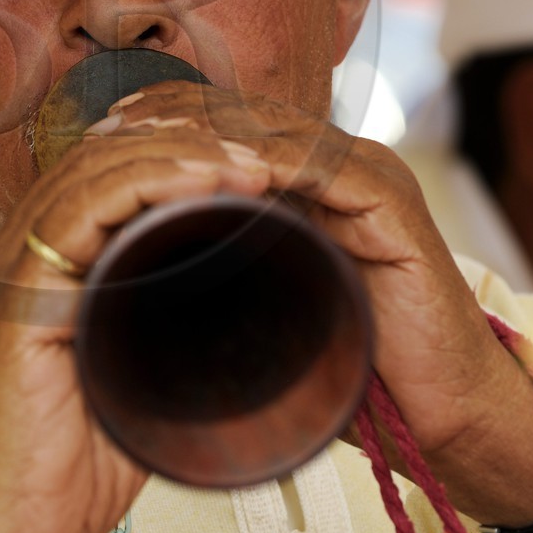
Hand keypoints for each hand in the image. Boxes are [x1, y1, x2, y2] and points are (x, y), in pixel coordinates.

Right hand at [0, 119, 269, 532]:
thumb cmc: (65, 478)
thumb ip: (154, 329)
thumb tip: (230, 300)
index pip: (97, 178)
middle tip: (259, 156)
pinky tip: (201, 185)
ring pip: (87, 174)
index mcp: (28, 273)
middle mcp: (6, 261)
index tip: (247, 169)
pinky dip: (144, 189)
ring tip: (246, 165)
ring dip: (176, 158)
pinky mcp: (8, 303)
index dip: (172, 159)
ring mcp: (1, 276)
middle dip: (183, 146)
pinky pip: (73, 215)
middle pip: (93, 160)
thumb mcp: (125, 382)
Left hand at [91, 81, 532, 525]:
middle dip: (168, 120)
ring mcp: (367, 174)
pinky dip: (263, 164)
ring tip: (139, 146)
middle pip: (242, 117)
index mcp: (309, 180)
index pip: (226, 128)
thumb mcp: (265, 308)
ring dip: (202, 135)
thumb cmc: (348, 370)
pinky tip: (212, 174)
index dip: (160, 125)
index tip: (94, 139)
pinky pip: (319, 163)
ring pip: (272, 132)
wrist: (437, 415)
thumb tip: (128, 266)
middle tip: (103, 131)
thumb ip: (218, 270)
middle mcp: (338, 163)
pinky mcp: (390, 199)